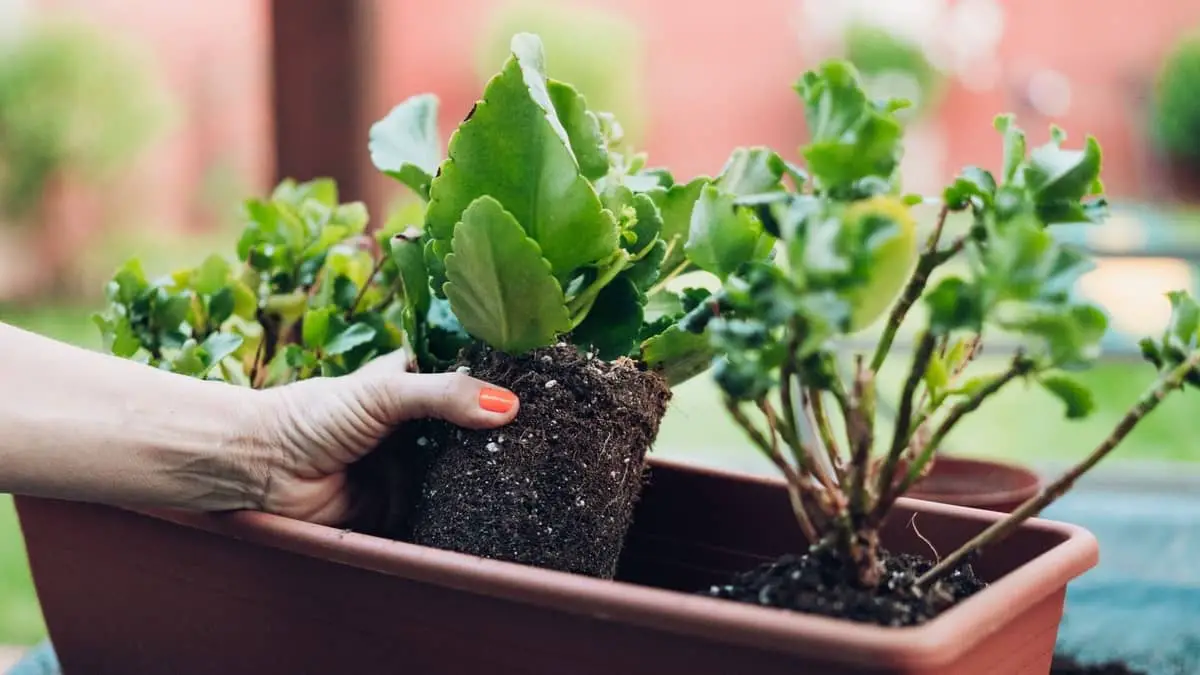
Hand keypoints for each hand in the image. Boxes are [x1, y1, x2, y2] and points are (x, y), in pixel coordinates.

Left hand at [248, 349, 518, 524]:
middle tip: (546, 440)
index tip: (545, 387)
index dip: (500, 383)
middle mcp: (415, 425)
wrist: (261, 469)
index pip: (468, 377)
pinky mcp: (401, 507)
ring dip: (484, 477)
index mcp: (412, 384)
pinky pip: (441, 511)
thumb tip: (509, 407)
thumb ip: (445, 394)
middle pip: (471, 430)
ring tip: (533, 476)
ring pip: (461, 472)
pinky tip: (494, 511)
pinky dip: (460, 513)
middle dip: (499, 436)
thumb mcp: (384, 392)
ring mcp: (410, 467)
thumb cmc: (313, 415)